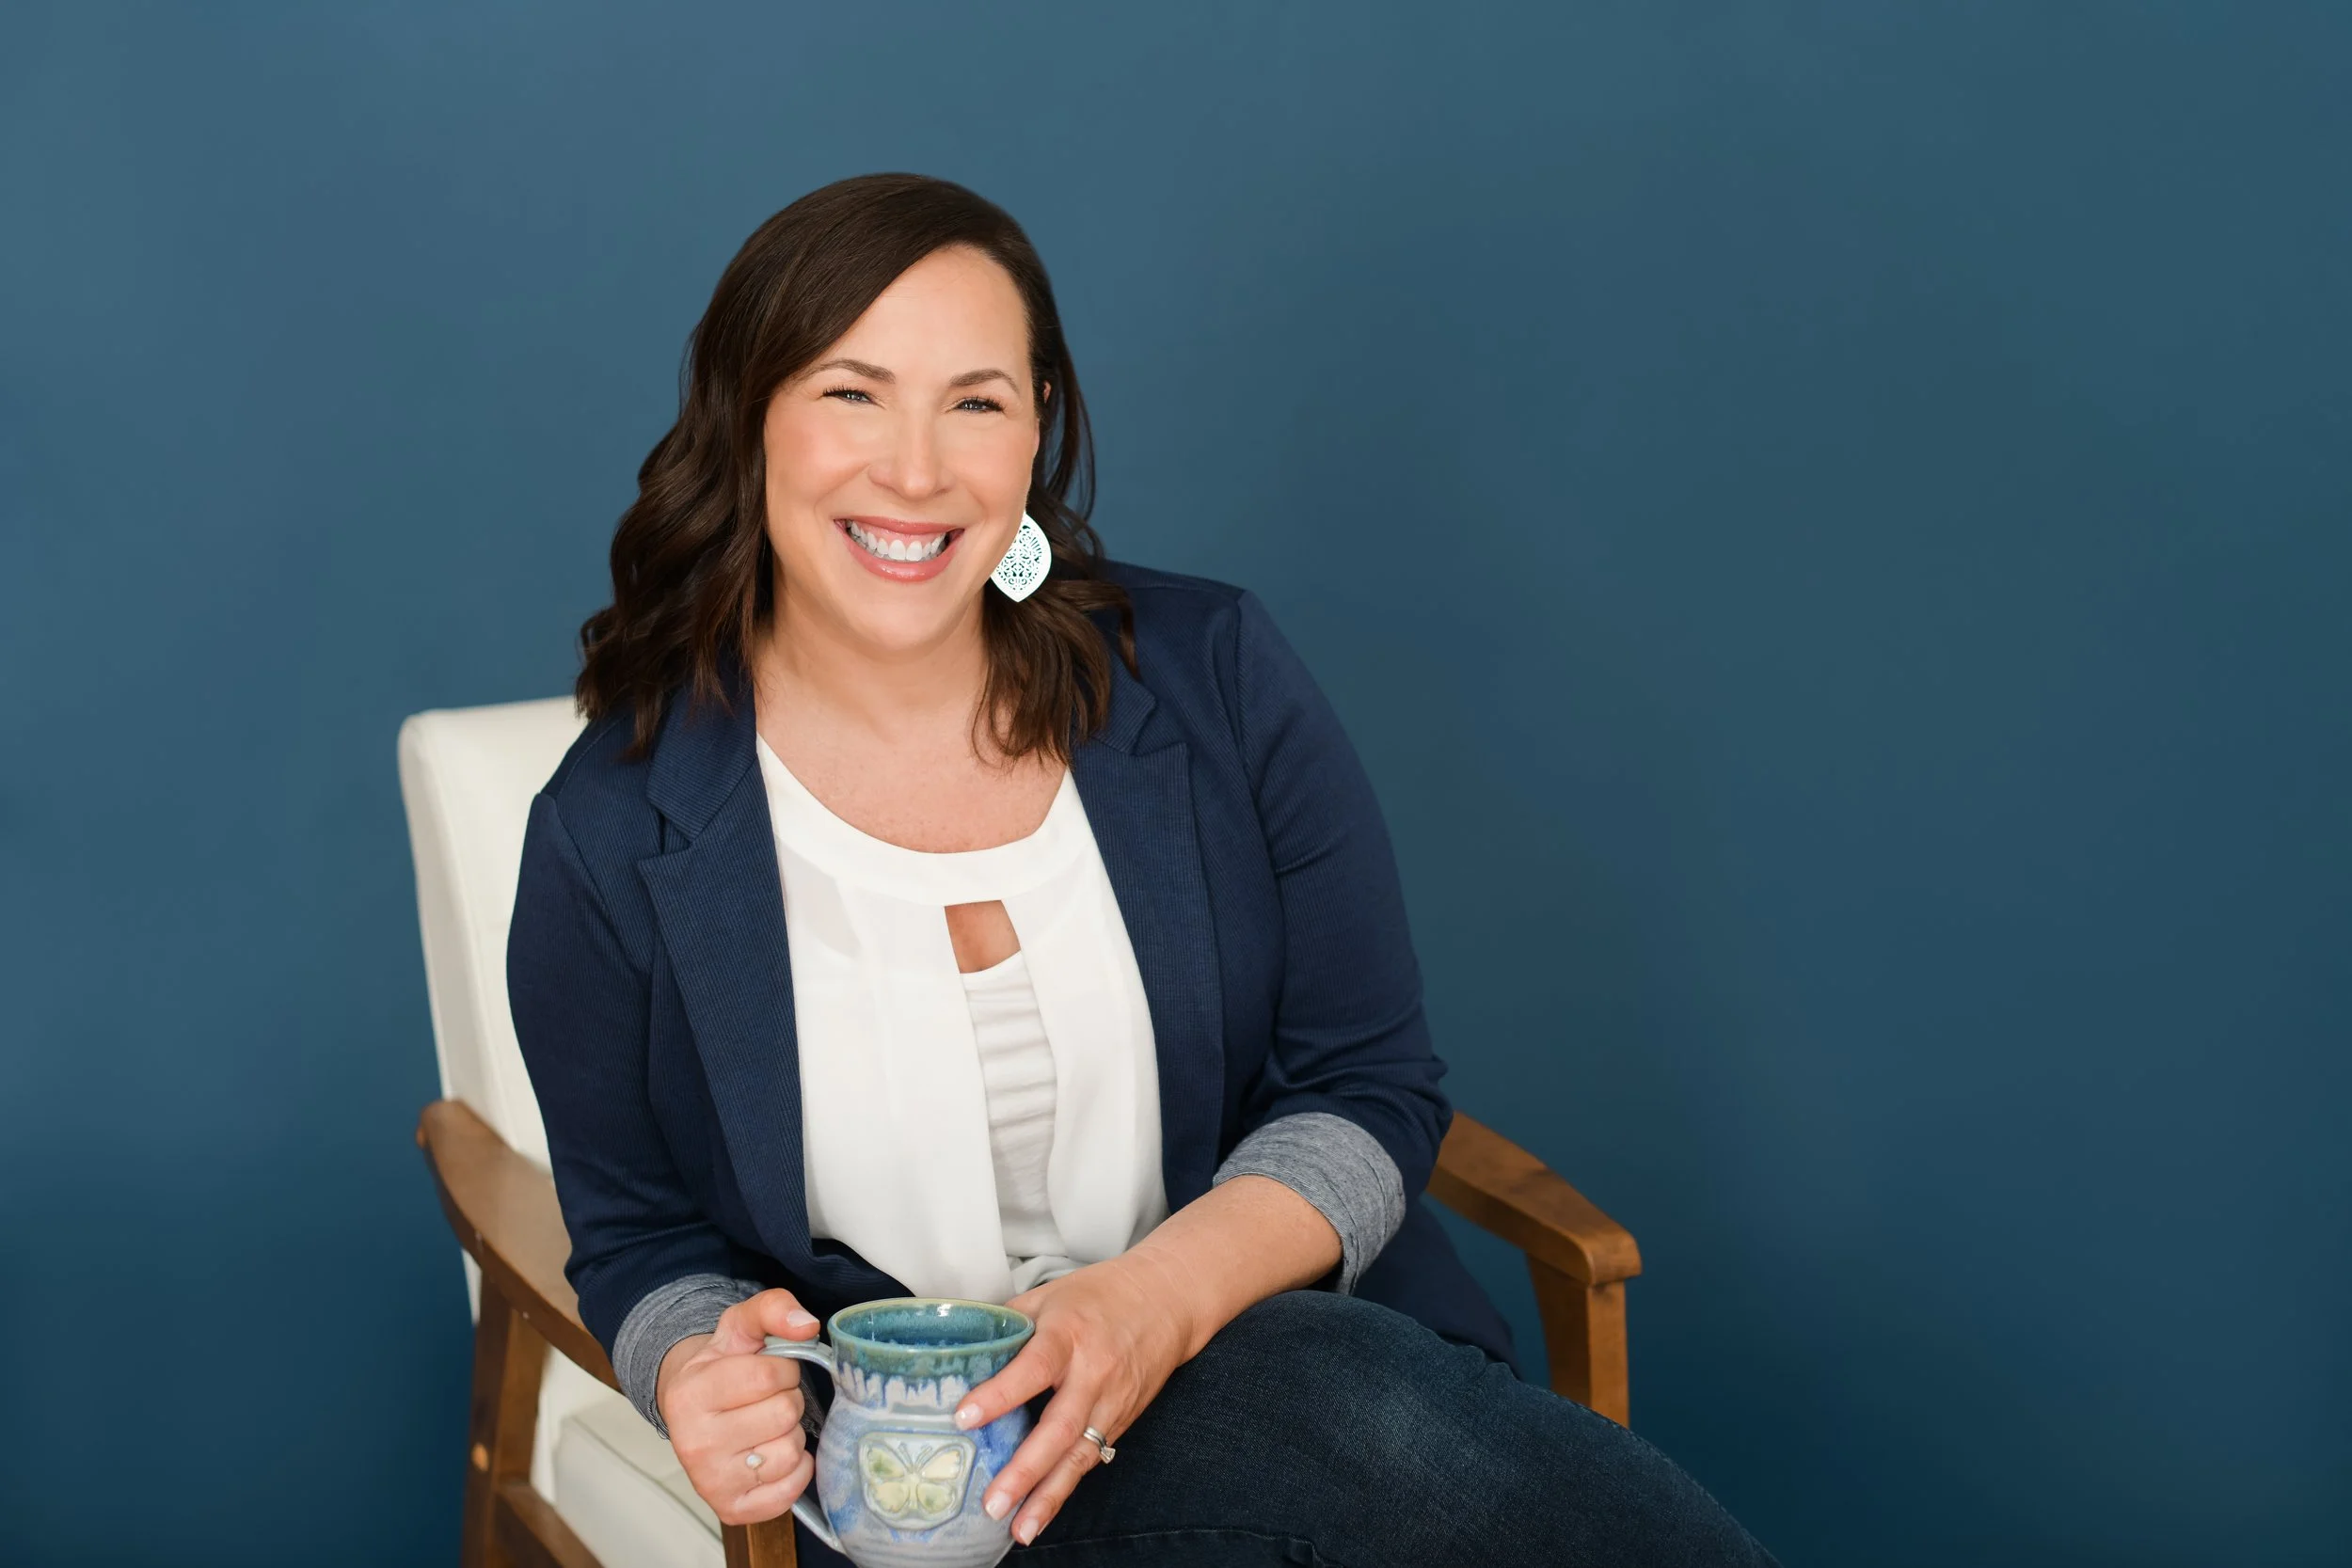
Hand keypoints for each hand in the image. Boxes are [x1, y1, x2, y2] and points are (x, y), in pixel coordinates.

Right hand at [656, 1289, 820, 1525]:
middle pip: (783, 1413)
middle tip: (767, 1399)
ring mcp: (710, 1482)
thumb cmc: (721, 1368)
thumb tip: (806, 1325)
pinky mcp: (732, 1509)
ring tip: (767, 1426)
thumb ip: (773, 1308)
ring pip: (789, 1451)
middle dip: (788, 1399)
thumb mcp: (740, 1326)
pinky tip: (774, 1453)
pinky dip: (795, 1470)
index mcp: (690, 1393)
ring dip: (790, 1434)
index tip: (770, 1371)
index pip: (768, 1375)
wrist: (693, 1410)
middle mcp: (694, 1443)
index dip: (783, 1368)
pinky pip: (790, 1489)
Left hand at [951, 1250, 1198, 1545]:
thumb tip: (955, 1347)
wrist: (1166, 1299)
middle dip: (1026, 1469)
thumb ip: (1006, 1323)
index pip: (1034, 1366)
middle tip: (992, 1502)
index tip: (964, 1417)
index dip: (1000, 1393)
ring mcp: (1112, 1401)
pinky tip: (1040, 1513)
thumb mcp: (1049, 1295)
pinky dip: (1065, 1488)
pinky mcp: (1122, 1421)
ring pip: (1080, 1455)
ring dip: (1049, 1496)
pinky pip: (1090, 1459)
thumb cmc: (1100, 1295)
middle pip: (1060, 1427)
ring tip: (1019, 1528)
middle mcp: (1094, 1372)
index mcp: (1069, 1333)